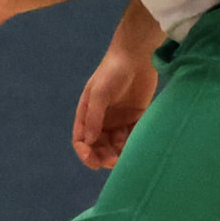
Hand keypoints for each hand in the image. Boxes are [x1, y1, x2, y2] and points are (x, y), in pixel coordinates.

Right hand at [72, 52, 158, 169]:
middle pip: (99, 146)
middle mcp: (102, 119)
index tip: (94, 163)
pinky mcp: (136, 117)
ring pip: (116, 144)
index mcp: (88, 114)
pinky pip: (133, 136)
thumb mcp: (99, 93)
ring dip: (119, 153)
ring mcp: (119, 119)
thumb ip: (94, 117)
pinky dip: (134, 144)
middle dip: (103, 156)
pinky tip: (138, 146)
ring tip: (127, 155)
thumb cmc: (112, 73)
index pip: (82, 139)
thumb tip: (88, 141)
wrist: (136, 56)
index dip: (85, 153)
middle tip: (114, 162)